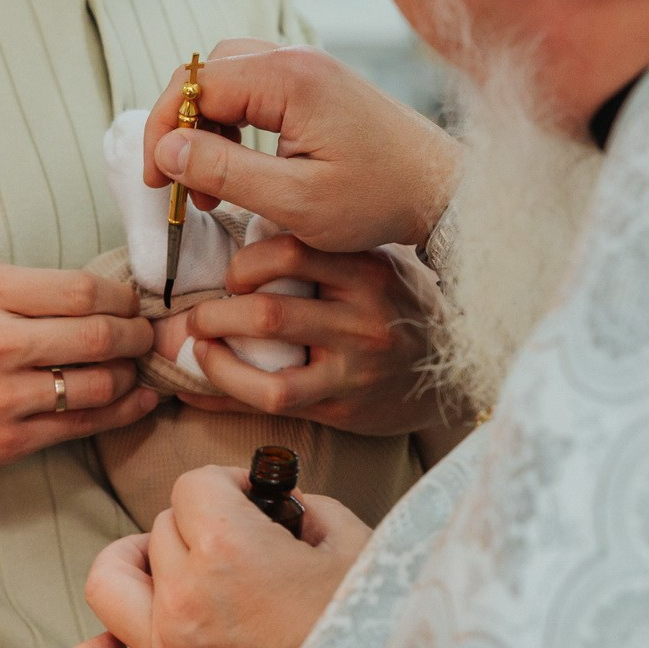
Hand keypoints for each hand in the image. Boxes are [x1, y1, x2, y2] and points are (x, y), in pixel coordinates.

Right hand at [0, 264, 158, 476]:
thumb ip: (31, 290)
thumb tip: (111, 295)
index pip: (84, 290)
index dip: (125, 297)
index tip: (135, 301)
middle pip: (99, 335)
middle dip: (138, 335)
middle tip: (148, 334)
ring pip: (99, 384)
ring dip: (134, 375)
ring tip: (139, 366)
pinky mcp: (3, 442)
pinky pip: (82, 425)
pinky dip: (123, 411)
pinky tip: (139, 400)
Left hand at [64, 466, 369, 647]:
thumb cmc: (366, 630)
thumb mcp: (355, 546)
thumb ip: (313, 511)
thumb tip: (288, 507)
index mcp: (229, 547)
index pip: (193, 485)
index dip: (224, 482)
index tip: (250, 497)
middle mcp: (187, 594)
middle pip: (161, 527)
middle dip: (198, 523)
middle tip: (236, 537)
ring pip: (108, 582)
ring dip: (130, 563)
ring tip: (161, 565)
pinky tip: (116, 641)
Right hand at [144, 41, 459, 252]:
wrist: (445, 190)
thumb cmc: (378, 199)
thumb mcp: (295, 201)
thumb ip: (225, 172)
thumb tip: (166, 149)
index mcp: (289, 78)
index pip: (195, 85)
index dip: (163, 130)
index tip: (156, 182)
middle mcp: (296, 57)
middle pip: (206, 73)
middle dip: (180, 125)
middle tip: (176, 183)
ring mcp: (309, 67)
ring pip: (228, 78)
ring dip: (206, 126)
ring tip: (207, 186)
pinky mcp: (318, 85)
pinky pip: (255, 89)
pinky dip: (234, 123)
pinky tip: (239, 169)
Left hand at [177, 238, 446, 436]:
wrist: (452, 370)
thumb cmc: (400, 309)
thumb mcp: (378, 266)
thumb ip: (327, 256)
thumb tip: (242, 241)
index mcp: (368, 270)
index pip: (289, 251)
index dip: (245, 262)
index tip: (233, 275)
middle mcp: (363, 318)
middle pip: (269, 313)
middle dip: (215, 315)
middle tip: (196, 316)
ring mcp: (355, 368)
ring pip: (269, 370)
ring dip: (215, 359)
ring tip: (197, 347)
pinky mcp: (344, 405)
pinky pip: (273, 403)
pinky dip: (223, 395)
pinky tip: (197, 387)